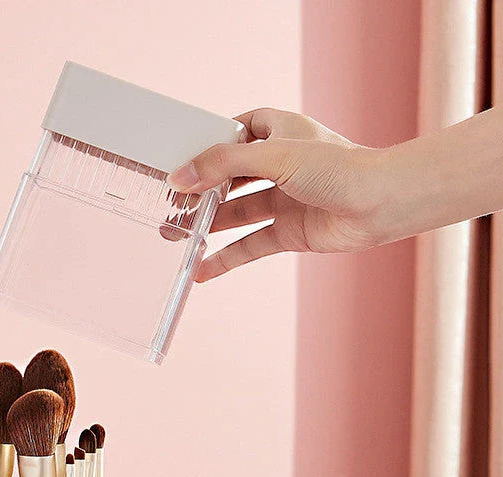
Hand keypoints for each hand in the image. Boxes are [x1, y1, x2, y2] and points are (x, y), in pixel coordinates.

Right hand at [166, 108, 387, 281]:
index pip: (234, 133)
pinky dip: (227, 258)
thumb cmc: (339, 167)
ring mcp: (284, 200)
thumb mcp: (274, 155)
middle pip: (229, 176)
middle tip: (170, 205)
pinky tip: (202, 270)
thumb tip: (181, 177)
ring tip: (175, 235)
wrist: (381, 204)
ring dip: (208, 225)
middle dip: (200, 191)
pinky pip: (250, 245)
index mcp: (279, 131)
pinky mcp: (289, 232)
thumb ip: (224, 164)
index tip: (179, 161)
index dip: (207, 146)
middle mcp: (280, 164)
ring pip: (236, 213)